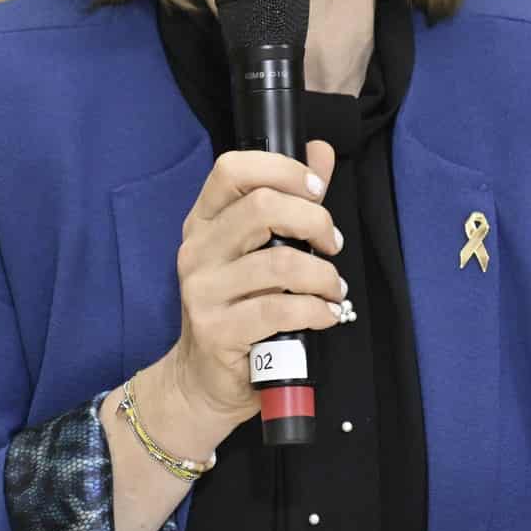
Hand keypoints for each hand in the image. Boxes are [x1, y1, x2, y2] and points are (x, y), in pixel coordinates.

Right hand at [163, 142, 344, 433]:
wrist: (203, 379)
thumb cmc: (238, 309)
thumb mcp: (257, 251)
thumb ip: (289, 199)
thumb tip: (320, 150)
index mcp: (203, 222)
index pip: (231, 170)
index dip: (282, 170)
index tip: (316, 191)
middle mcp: (197, 251)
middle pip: (261, 207)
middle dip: (314, 221)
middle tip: (333, 244)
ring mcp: (203, 291)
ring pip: (279, 263)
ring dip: (323, 276)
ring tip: (334, 289)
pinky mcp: (217, 331)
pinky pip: (280, 310)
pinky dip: (317, 311)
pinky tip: (327, 315)